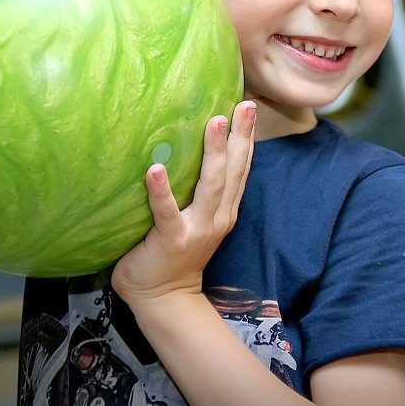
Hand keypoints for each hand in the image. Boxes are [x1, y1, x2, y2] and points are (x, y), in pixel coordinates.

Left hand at [112, 101, 256, 304]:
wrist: (163, 299)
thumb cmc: (171, 254)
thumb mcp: (194, 220)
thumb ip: (195, 193)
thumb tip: (177, 148)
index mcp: (223, 210)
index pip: (240, 169)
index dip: (246, 139)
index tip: (249, 108)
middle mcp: (217, 217)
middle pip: (234, 171)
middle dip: (240, 137)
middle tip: (244, 105)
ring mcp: (197, 229)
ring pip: (211, 186)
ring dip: (214, 153)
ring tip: (215, 123)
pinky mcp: (172, 240)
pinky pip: (167, 212)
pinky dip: (161, 190)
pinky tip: (155, 169)